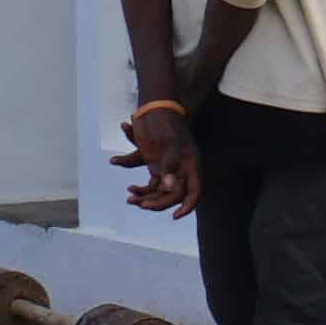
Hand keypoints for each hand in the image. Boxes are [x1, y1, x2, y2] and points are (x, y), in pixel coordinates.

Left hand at [118, 96, 201, 216]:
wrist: (155, 109)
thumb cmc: (166, 123)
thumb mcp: (169, 142)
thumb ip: (170, 165)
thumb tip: (168, 187)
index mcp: (190, 164)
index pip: (195, 191)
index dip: (188, 205)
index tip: (176, 216)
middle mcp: (182, 168)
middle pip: (174, 195)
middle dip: (159, 202)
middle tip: (142, 205)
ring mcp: (169, 168)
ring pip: (161, 191)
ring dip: (147, 198)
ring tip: (131, 199)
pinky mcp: (156, 165)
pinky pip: (151, 184)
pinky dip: (141, 190)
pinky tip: (130, 190)